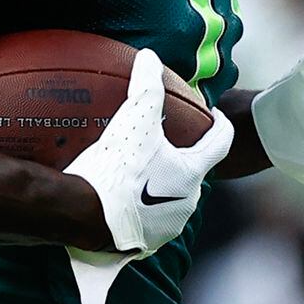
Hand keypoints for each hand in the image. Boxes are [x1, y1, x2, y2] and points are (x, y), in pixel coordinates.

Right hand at [61, 49, 234, 303]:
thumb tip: (150, 57)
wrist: (83, 218)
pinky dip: (137, 210)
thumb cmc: (115, 170)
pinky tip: (118, 201)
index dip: (220, 125)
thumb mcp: (133, 121)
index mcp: (192, 175)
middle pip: (192, 175)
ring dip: (159, 187)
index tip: (214, 115)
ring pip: (169, 201)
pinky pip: (144, 222)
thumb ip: (146, 86)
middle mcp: (186, 205)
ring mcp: (164, 230)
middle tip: (162, 142)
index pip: (220, 143)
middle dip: (182, 159)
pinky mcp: (140, 246)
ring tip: (139, 170)